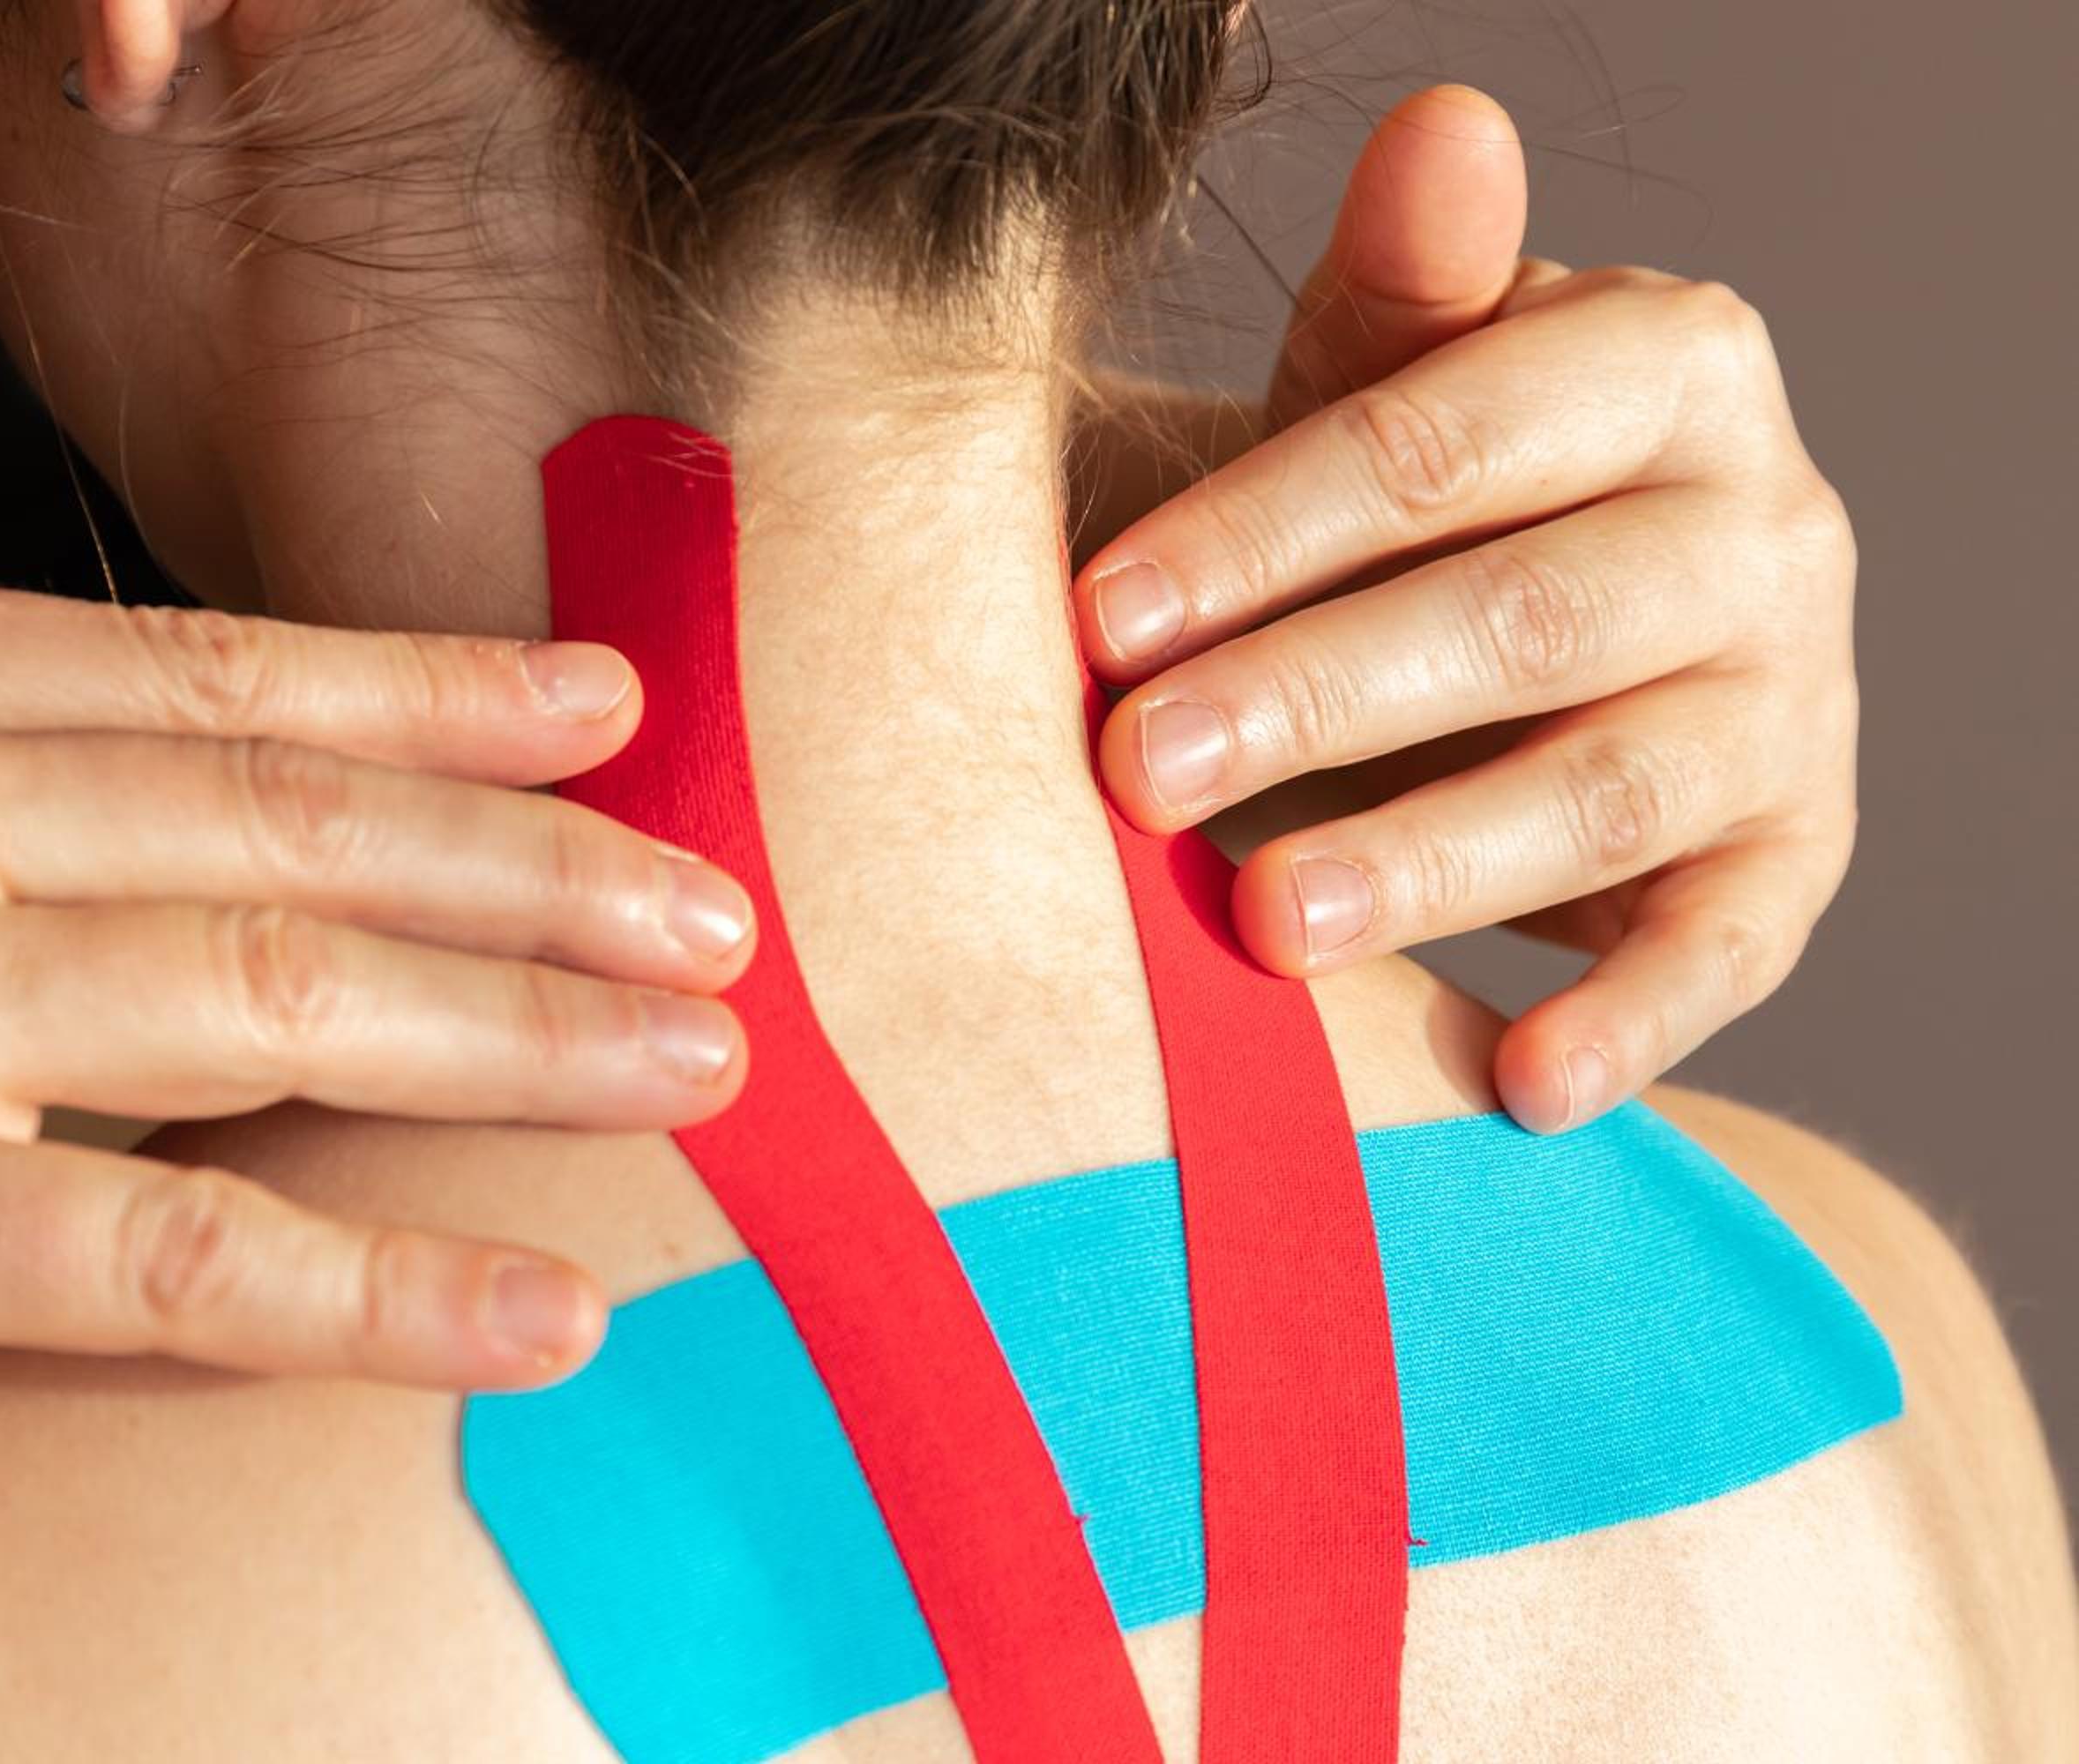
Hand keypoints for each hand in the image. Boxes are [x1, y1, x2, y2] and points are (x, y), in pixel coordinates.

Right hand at [0, 400, 753, 1507]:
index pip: (201, 678)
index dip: (423, 695)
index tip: (599, 712)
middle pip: (279, 824)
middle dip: (527, 865)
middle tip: (708, 907)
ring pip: (263, 998)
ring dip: (513, 1036)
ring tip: (687, 1065)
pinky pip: (156, 1250)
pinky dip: (367, 1287)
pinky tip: (532, 1309)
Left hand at [1074, 85, 1857, 1135]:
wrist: (1506, 630)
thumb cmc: (1407, 501)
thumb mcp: (1384, 380)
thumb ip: (1406, 285)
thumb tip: (1445, 124)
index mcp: (1665, 364)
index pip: (1450, 440)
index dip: (1266, 529)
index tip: (1100, 615)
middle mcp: (1765, 524)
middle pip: (1527, 617)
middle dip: (1315, 699)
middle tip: (1135, 771)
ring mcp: (1793, 700)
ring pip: (1612, 787)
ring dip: (1434, 860)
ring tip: (1265, 923)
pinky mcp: (1789, 859)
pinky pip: (1728, 951)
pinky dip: (1630, 1023)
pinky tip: (1517, 1085)